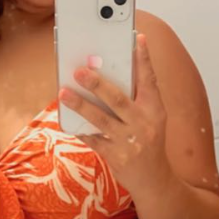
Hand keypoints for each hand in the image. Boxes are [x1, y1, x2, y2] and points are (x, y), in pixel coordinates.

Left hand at [58, 33, 171, 193]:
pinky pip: (92, 138)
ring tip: (64, 92)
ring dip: (80, 104)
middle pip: (117, 100)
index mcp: (155, 110)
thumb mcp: (152, 116)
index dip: (144, 59)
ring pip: (100, 119)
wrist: (154, 180)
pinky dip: (79, 127)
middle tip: (79, 71)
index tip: (137, 38)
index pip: (150, 80)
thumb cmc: (149, 140)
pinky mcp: (115, 156)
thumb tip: (118, 68)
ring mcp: (129, 141)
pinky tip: (66, 118)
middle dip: (97, 84)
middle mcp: (143, 124)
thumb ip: (138, 95)